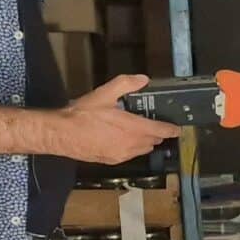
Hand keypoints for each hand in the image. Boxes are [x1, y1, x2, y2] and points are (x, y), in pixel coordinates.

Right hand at [47, 75, 165, 164]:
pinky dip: (132, 149)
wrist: (61, 134)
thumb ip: (125, 84)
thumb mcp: (104, 94)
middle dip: (156, 134)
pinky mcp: (112, 161)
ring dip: (145, 142)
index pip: (160, 130)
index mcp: (134, 128)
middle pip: (153, 141)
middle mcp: (132, 144)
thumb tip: (143, 79)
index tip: (177, 129)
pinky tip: (123, 141)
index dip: (171, 129)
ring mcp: (122, 155)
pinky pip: (129, 155)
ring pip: (142, 150)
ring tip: (140, 133)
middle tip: (154, 125)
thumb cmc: (83, 114)